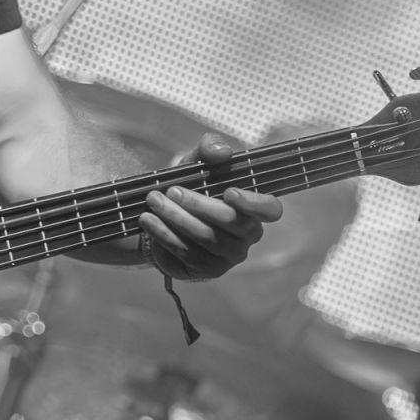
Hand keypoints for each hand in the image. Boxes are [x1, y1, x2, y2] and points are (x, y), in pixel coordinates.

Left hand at [135, 135, 281, 279]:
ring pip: (206, 237)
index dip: (253, 203)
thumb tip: (222, 151)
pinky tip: (148, 220)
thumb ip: (209, 150)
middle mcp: (247, 234)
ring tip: (154, 201)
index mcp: (253, 208)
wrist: (165, 218)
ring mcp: (229, 255)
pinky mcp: (208, 269)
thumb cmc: (190, 188)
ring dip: (176, 217)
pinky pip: (187, 252)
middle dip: (197, 204)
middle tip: (171, 191)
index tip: (229, 192)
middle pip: (230, 221)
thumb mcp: (196, 164)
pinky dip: (164, 234)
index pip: (270, 209)